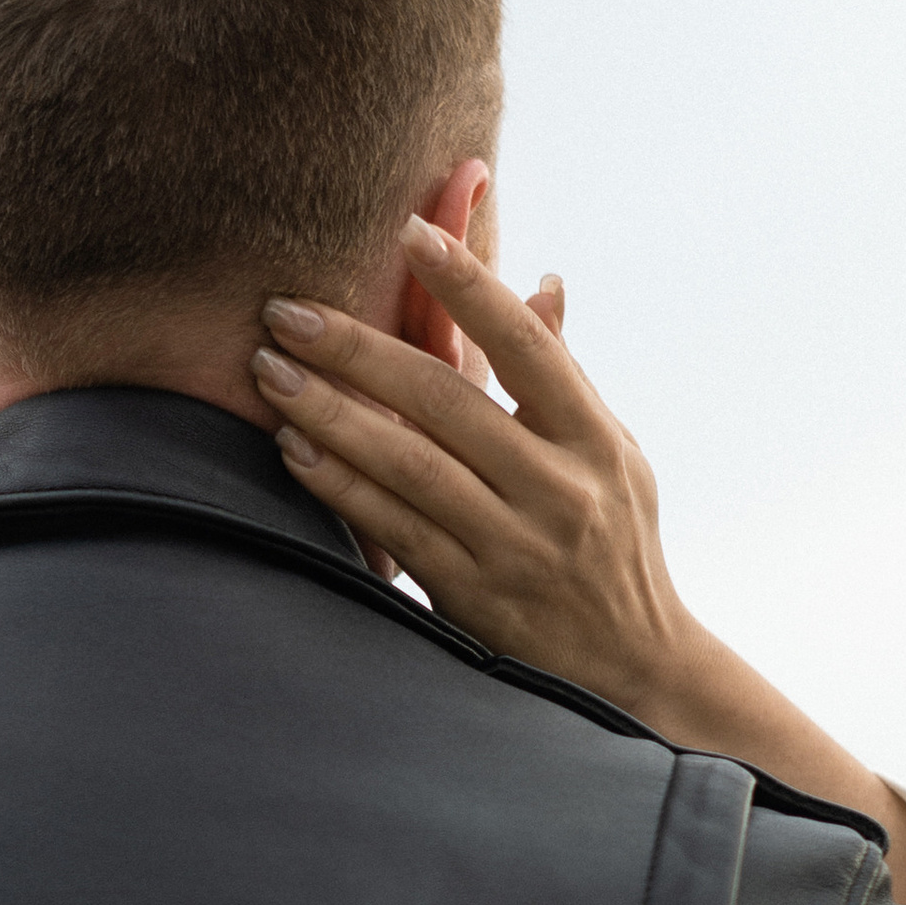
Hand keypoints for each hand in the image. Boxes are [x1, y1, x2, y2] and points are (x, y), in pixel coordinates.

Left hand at [249, 220, 905, 904]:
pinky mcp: (476, 596)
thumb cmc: (612, 546)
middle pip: (448, 400)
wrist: (635, 673)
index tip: (407, 231)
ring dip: (331, 414)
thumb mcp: (613, 458)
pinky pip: (394, 529)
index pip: (527, 345)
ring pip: (410, 464)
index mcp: (595, 439)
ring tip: (270, 373)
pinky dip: (339, 486)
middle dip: (359, 349)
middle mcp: (562, 488)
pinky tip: (292, 450)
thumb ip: (562, 377)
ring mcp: (518, 546)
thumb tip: (541, 283)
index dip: (469, 285)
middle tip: (287, 312)